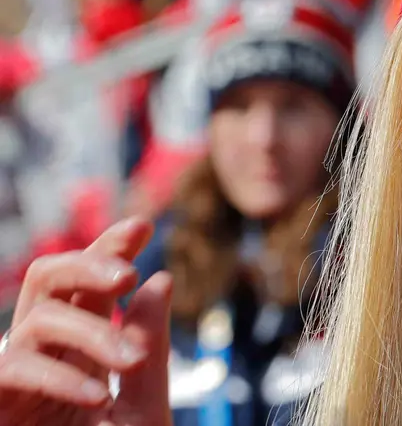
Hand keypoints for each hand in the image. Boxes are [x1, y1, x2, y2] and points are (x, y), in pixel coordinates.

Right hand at [0, 219, 172, 425]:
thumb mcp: (144, 405)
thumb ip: (148, 344)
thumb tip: (158, 277)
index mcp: (82, 348)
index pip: (90, 285)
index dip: (109, 248)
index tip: (145, 225)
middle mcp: (46, 354)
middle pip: (47, 279)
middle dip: (86, 264)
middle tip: (127, 274)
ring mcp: (17, 380)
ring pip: (36, 320)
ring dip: (89, 333)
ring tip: (129, 363)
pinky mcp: (0, 404)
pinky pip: (14, 369)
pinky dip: (58, 376)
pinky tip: (98, 396)